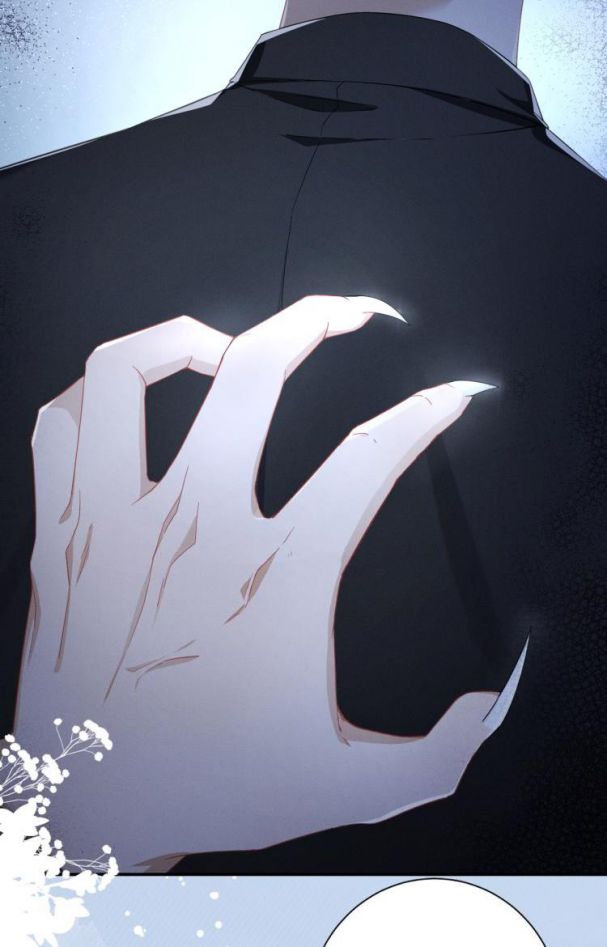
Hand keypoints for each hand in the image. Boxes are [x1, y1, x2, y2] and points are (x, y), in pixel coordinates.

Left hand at [14, 295, 523, 870]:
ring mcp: (115, 524)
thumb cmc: (213, 786)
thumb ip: (440, 751)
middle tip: (346, 313)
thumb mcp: (350, 783)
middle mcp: (191, 532)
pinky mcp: (59, 534)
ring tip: (224, 345)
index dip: (426, 413)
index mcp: (272, 578)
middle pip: (257, 375)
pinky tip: (127, 403)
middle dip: (316, 319)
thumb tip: (491, 703)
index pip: (370, 457)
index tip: (448, 399)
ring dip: (183, 337)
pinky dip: (92, 395)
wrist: (91, 808)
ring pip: (130, 374)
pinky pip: (58, 422)